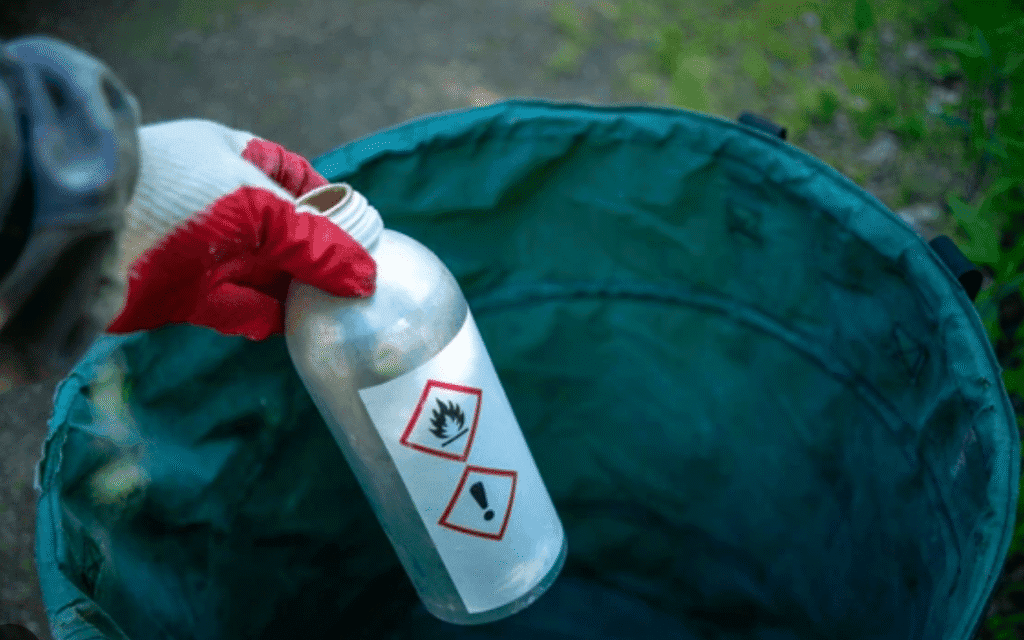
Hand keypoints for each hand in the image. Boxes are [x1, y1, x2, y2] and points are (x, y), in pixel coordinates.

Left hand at [104, 119, 375, 339]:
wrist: (86, 237)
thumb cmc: (178, 196)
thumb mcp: (259, 207)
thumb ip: (316, 242)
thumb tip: (366, 276)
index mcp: (230, 157)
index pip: (292, 174)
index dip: (327, 201)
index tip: (361, 229)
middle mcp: (216, 202)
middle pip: (283, 231)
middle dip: (317, 255)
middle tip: (356, 280)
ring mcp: (200, 248)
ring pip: (262, 273)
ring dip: (294, 292)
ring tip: (334, 311)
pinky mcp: (184, 292)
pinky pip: (236, 307)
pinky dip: (261, 317)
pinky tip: (287, 326)